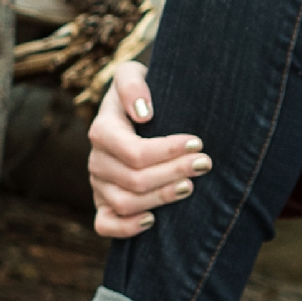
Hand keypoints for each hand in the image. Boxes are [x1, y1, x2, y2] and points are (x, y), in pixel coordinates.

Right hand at [88, 59, 210, 242]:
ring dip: (160, 198)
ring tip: (190, 187)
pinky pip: (105, 225)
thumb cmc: (142, 92)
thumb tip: (144, 113)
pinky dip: (126, 227)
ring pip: (125, 203)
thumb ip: (132, 83)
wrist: (137, 110)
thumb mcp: (133, 73)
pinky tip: (152, 220)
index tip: (198, 143)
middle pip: (134, 180)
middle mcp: (97, 160)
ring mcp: (98, 184)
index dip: (167, 151)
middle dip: (173, 173)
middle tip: (204, 164)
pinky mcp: (103, 204)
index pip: (133, 152)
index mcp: (102, 130)